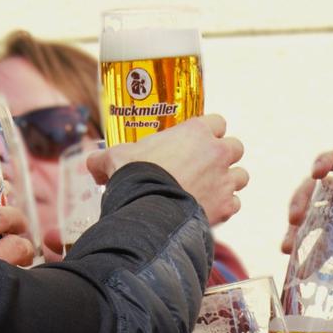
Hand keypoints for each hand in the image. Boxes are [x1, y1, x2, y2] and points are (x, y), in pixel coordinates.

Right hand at [90, 115, 247, 224]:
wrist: (149, 210)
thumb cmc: (134, 176)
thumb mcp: (114, 158)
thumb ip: (105, 159)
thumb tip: (92, 164)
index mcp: (196, 131)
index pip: (218, 122)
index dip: (209, 132)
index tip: (197, 142)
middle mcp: (216, 152)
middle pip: (236, 147)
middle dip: (224, 156)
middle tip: (206, 167)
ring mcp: (224, 180)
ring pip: (241, 176)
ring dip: (229, 181)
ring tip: (211, 190)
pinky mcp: (226, 206)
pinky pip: (235, 204)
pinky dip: (225, 208)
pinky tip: (208, 211)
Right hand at [280, 149, 332, 253]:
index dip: (325, 160)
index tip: (316, 172)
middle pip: (314, 186)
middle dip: (300, 200)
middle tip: (294, 219)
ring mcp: (332, 211)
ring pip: (306, 213)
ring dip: (293, 230)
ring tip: (287, 248)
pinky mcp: (328, 232)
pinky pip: (310, 237)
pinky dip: (301, 249)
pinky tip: (295, 263)